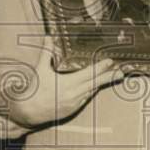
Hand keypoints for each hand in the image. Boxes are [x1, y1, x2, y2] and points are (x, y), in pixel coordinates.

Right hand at [0, 76, 28, 139]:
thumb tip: (1, 78)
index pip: (4, 121)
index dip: (17, 121)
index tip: (28, 117)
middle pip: (7, 132)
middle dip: (21, 129)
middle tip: (34, 123)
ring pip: (3, 137)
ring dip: (16, 133)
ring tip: (29, 127)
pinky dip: (8, 135)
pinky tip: (17, 130)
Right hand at [5, 37, 122, 126]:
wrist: (28, 112)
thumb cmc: (34, 91)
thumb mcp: (40, 70)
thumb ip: (46, 53)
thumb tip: (48, 37)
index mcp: (67, 83)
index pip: (89, 74)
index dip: (101, 68)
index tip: (110, 62)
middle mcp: (74, 94)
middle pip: (96, 83)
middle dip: (109, 77)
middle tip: (121, 72)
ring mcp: (74, 103)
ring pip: (92, 91)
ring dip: (101, 84)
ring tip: (112, 77)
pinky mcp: (72, 109)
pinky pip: (85, 98)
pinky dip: (91, 91)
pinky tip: (95, 86)